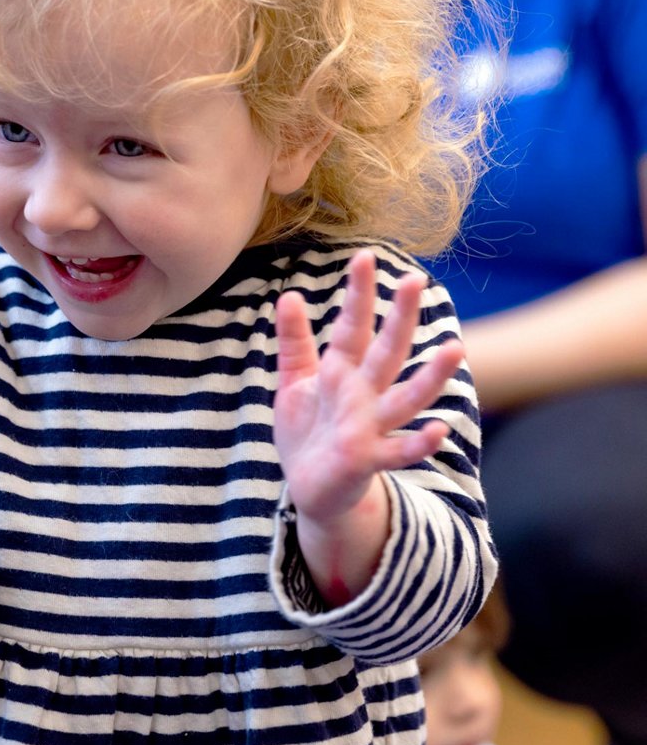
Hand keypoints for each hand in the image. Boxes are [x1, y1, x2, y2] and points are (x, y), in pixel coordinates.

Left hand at [274, 249, 463, 527]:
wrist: (310, 488)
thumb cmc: (308, 431)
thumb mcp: (295, 381)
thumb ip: (294, 341)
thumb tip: (289, 294)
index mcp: (343, 371)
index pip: (353, 326)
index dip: (358, 294)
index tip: (364, 256)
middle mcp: (363, 394)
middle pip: (387, 351)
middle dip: (401, 318)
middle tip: (417, 280)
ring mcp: (371, 426)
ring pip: (406, 397)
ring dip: (431, 377)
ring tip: (456, 349)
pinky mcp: (369, 460)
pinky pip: (399, 451)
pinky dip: (419, 443)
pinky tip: (439, 430)